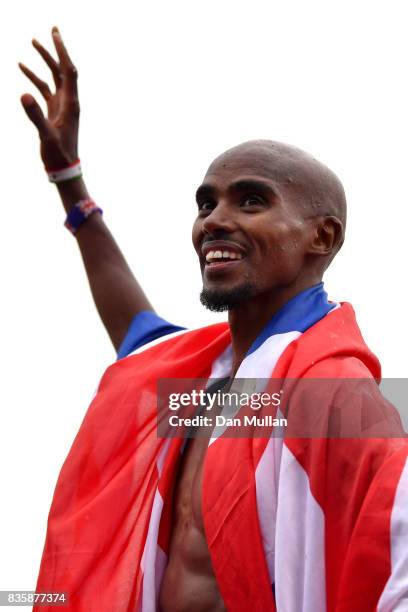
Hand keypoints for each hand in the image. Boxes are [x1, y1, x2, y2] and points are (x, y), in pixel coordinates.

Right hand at [19, 26, 79, 170]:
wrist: (64, 168)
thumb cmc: (59, 154)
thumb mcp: (47, 135)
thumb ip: (36, 116)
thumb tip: (24, 94)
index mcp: (71, 103)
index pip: (69, 71)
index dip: (63, 51)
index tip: (55, 34)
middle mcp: (68, 101)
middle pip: (63, 69)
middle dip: (57, 50)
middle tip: (52, 29)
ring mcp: (61, 105)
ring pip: (54, 77)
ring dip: (45, 60)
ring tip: (33, 42)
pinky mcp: (54, 111)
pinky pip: (44, 89)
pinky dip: (34, 77)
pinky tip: (22, 67)